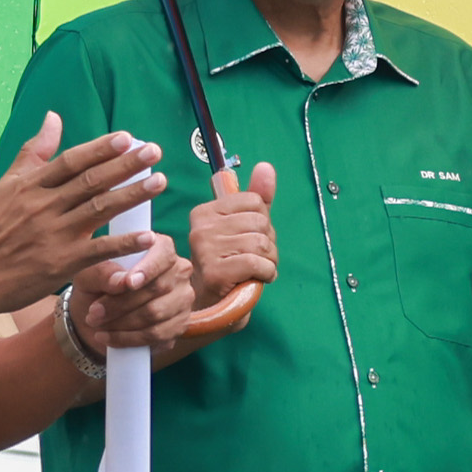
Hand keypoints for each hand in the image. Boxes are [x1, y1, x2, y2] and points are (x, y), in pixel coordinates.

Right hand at [0, 115, 170, 319]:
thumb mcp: (6, 186)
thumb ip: (33, 152)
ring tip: (160, 182)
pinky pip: (98, 250)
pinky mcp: (62, 262)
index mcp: (30, 186)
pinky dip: (123, 243)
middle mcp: (44, 206)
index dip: (100, 149)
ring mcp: (54, 234)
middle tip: (155, 152)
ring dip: (132, 195)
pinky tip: (148, 236)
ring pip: (99, 210)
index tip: (128, 137)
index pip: (71, 162)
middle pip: (91, 182)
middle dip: (126, 166)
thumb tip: (53, 118)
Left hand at [67, 246, 199, 353]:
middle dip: (122, 303)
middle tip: (94, 312)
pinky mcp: (179, 325)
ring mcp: (183, 300)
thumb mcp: (88, 276)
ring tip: (97, 324)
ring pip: (156, 313)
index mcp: (160, 249)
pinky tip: (108, 338)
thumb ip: (102, 273)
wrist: (97, 318)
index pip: (164, 254)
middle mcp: (178, 272)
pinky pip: (157, 334)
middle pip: (158, 288)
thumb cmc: (95, 287)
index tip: (129, 283)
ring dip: (122, 322)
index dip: (148, 269)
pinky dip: (129, 338)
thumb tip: (121, 281)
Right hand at [184, 159, 280, 307]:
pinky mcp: (215, 271)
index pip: (255, 202)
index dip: (263, 223)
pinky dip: (267, 273)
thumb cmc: (229, 265)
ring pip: (262, 243)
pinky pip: (259, 263)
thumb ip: (257, 198)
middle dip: (268, 243)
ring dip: (269, 260)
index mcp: (205, 212)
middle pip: (261, 222)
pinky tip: (257, 279)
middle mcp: (201, 227)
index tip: (250, 239)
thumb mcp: (243, 229)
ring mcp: (205, 249)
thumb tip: (266, 167)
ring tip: (256, 269)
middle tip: (255, 258)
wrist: (212, 305)